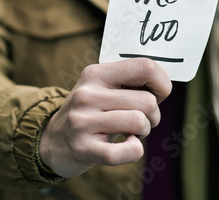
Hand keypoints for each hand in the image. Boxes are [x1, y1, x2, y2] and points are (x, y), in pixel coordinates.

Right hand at [38, 58, 171, 176]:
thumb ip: (130, 81)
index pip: (145, 67)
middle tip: (141, 119)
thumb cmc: (91, 112)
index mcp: (96, 73)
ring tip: (131, 132)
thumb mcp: (102, 87)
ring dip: (144, 131)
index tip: (158, 95)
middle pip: (147, 101)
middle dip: (153, 114)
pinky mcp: (85, 149)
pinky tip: (125, 145)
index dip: (162, 83)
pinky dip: (135, 150)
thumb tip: (165, 85)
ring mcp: (83, 121)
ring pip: (140, 122)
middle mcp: (87, 94)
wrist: (53, 141)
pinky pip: (130, 150)